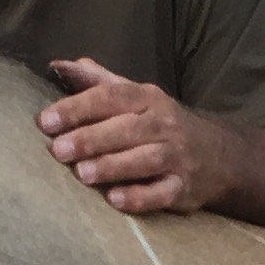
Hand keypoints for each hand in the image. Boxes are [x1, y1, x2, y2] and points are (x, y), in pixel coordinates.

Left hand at [40, 57, 233, 214]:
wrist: (218, 155)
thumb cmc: (160, 123)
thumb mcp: (135, 96)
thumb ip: (97, 82)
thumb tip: (57, 65)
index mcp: (147, 98)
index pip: (111, 97)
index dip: (78, 107)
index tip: (45, 121)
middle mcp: (164, 124)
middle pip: (127, 128)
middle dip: (91, 138)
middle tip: (58, 150)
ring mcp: (176, 157)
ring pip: (145, 160)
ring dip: (113, 166)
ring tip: (82, 174)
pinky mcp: (183, 188)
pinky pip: (162, 193)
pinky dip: (140, 197)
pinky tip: (115, 200)